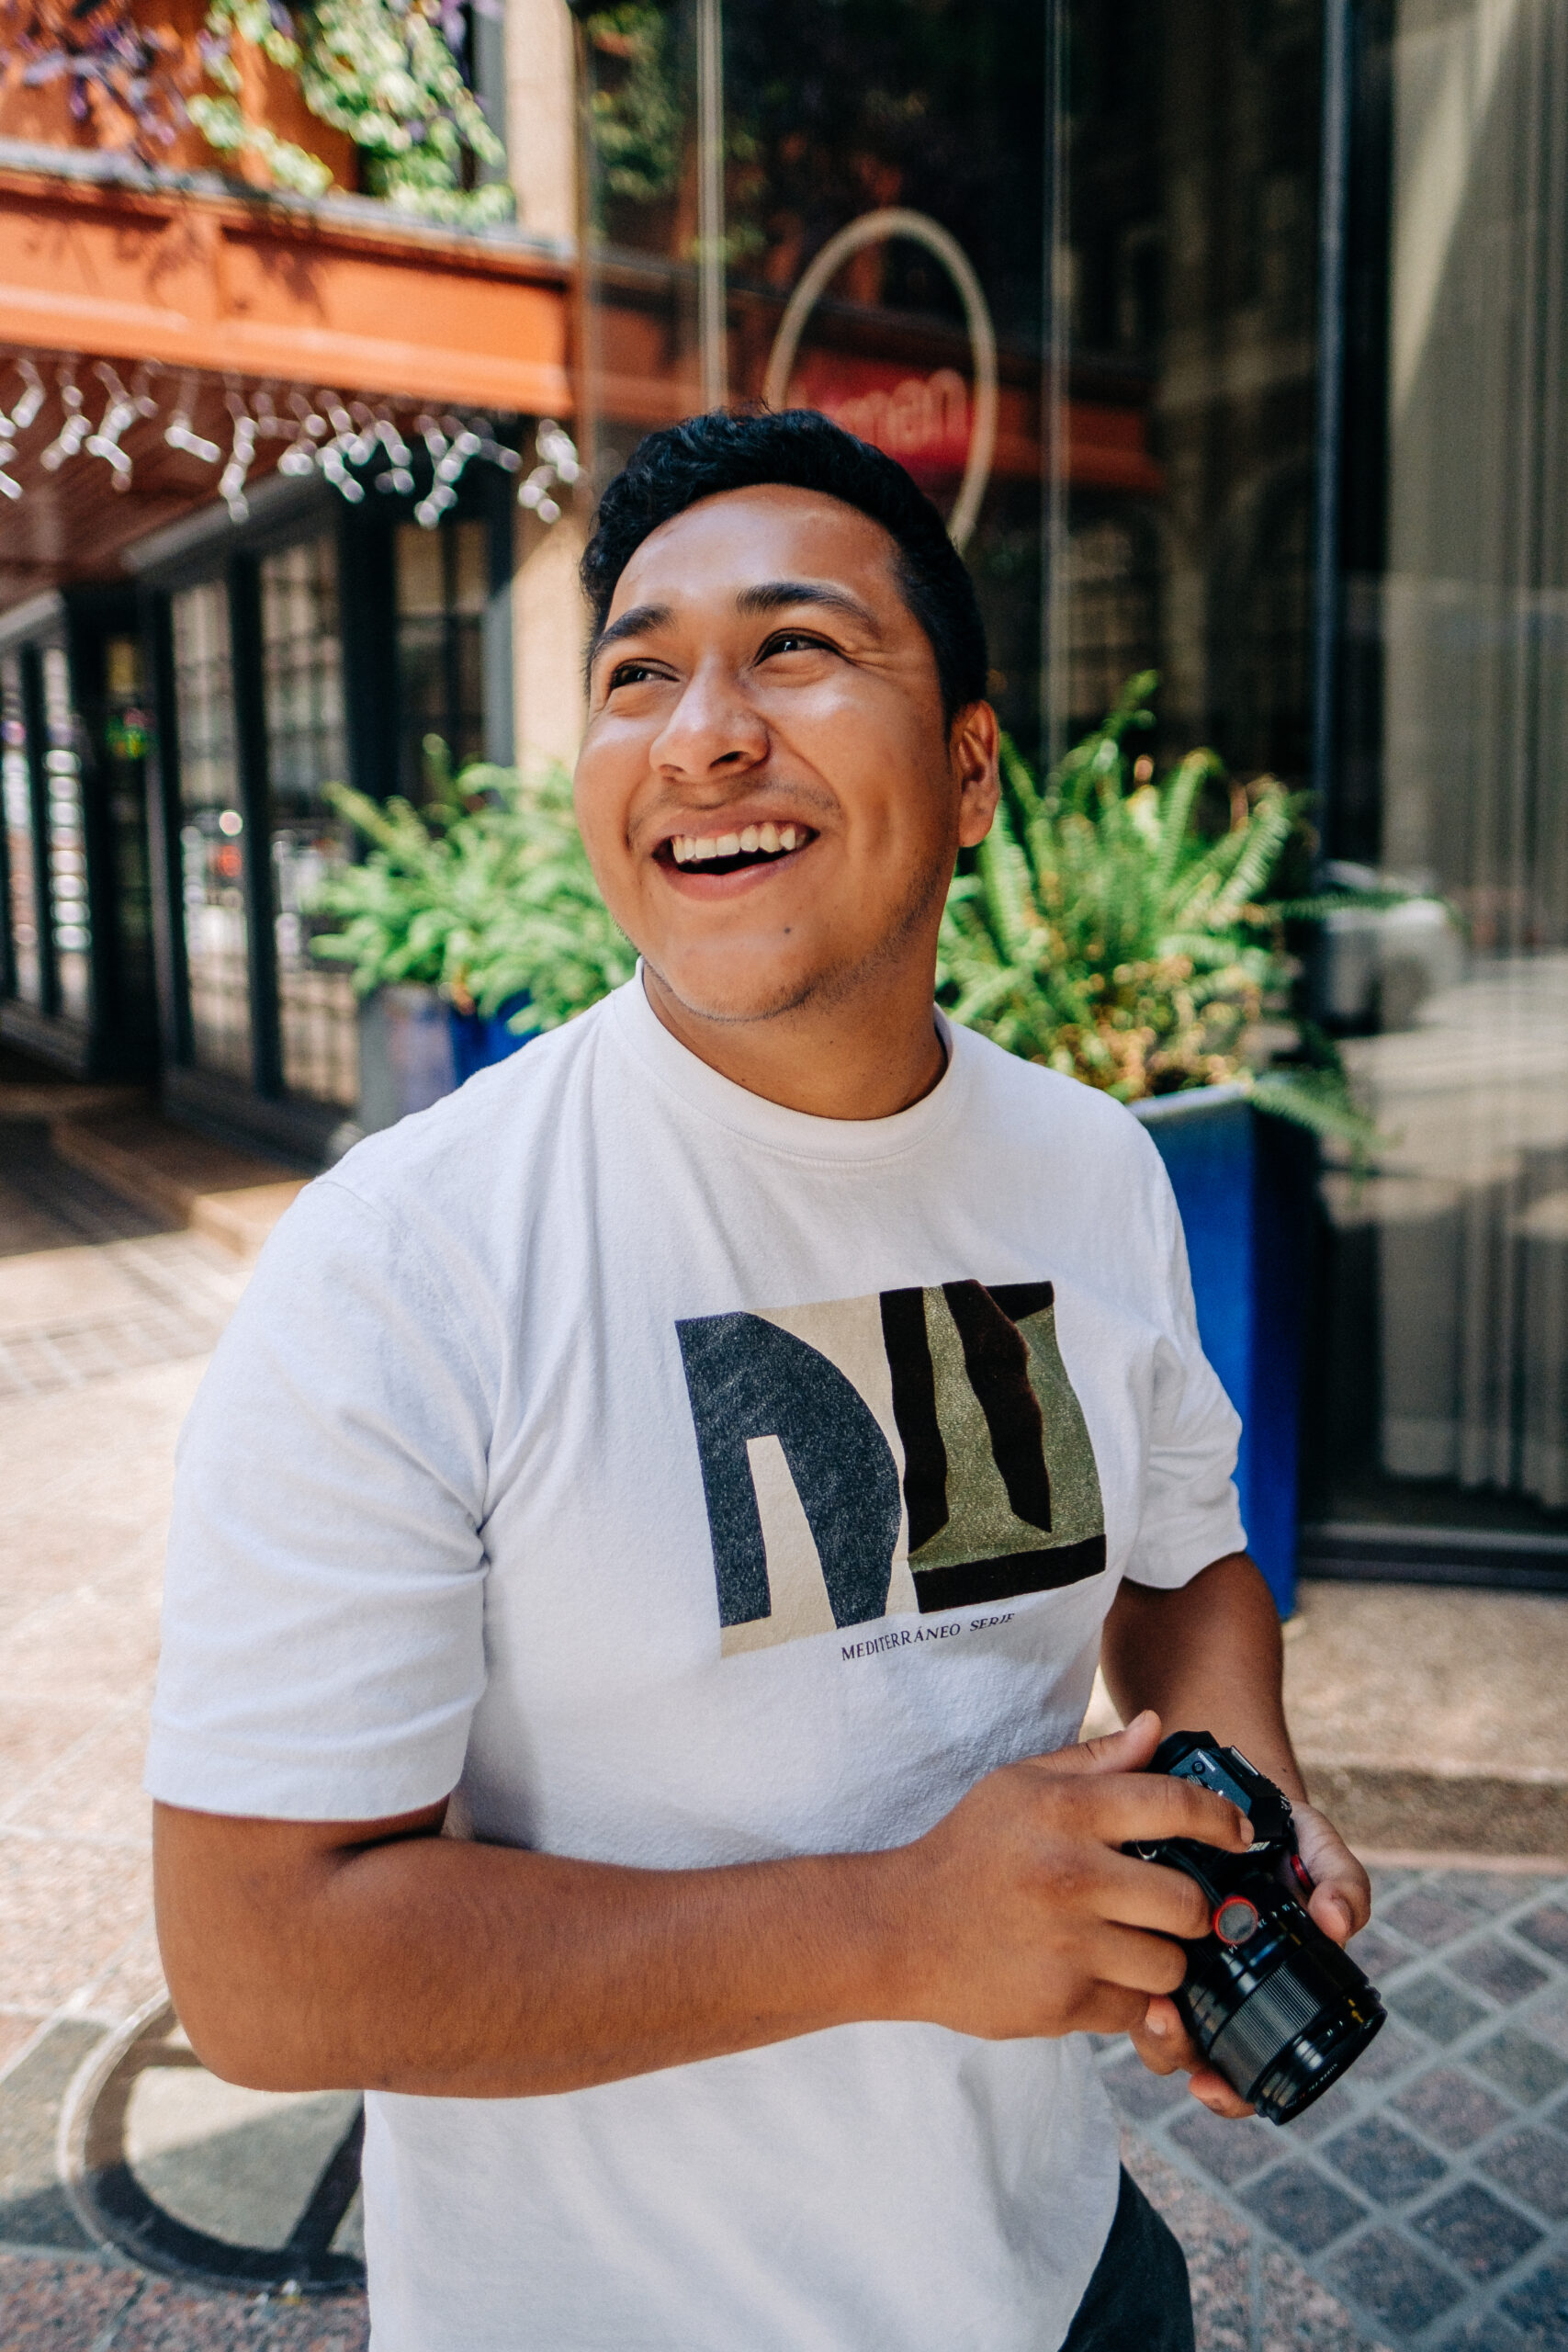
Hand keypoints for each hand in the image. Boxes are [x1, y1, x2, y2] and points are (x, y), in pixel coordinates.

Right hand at [891, 1710, 1252, 2041]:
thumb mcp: (1019, 1785)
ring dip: (1160, 1959)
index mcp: (1065, 1812)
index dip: (1222, 1820)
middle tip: (1172, 1906)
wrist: (899, 1930)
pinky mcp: (1062, 2004)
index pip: (1174, 1805)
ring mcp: (1068, 1946)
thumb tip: (1156, 1726)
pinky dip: (1127, 1998)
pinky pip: (1135, 2010)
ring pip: (1171, 1966)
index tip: (1238, 1836)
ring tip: (1130, 1943)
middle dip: (1190, 1908)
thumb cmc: (967, 1851)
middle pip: (1189, 1903)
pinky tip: (1096, 1974)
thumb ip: (1095, 1760)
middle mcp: (1072, 1876)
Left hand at [1129, 1796, 1373, 2117]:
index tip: (1207, 2084)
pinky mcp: (1133, 1924)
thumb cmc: (1279, 1830)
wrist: (1230, 1783)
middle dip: (1174, 2051)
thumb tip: (1337, 1923)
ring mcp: (1171, 1955)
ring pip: (1150, 2018)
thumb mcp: (1317, 1850)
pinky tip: (1123, 1958)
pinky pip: (1120, 1966)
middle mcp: (1211, 1980)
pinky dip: (1120, 1973)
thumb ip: (1341, 1883)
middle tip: (1166, 2024)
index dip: (1228, 2091)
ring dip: (1149, 2024)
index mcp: (1258, 1980)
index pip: (1242, 2064)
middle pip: (1187, 2050)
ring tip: (1151, 2005)